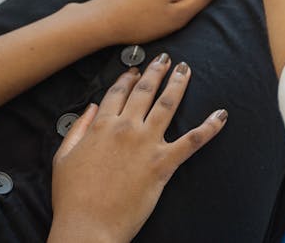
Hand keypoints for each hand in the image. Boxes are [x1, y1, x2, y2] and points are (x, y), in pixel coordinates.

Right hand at [49, 58, 226, 242]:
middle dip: (157, 71)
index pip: (118, 93)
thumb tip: (90, 109)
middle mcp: (126, 128)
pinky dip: (210, 127)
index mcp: (101, 126)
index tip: (135, 68)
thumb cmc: (73, 198)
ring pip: (168, 104)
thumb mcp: (64, 158)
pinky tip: (221, 115)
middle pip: (145, 91)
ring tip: (186, 70)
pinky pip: (192, 140)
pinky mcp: (163, 163)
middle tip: (166, 59)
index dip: (128, 77)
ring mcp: (147, 144)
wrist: (88, 226)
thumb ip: (77, 129)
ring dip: (179, 84)